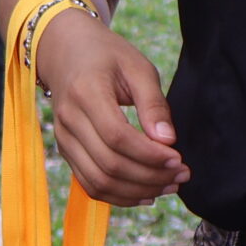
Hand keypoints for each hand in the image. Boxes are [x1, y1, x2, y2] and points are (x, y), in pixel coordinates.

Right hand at [31, 10, 185, 205]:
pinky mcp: (65, 151)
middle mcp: (68, 120)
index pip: (117, 136)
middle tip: (181, 175)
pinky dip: (119, 196)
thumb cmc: (106, 55)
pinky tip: (146, 193)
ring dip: (137, 191)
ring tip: (169, 185)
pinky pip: (90, 184)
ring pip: (99, 182)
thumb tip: (168, 141)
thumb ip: (153, 103)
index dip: (150, 155)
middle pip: (109, 165)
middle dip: (150, 177)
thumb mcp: (136, 67)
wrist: (64, 50)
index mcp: (86, 92)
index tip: (178, 158)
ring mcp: (63, 138)